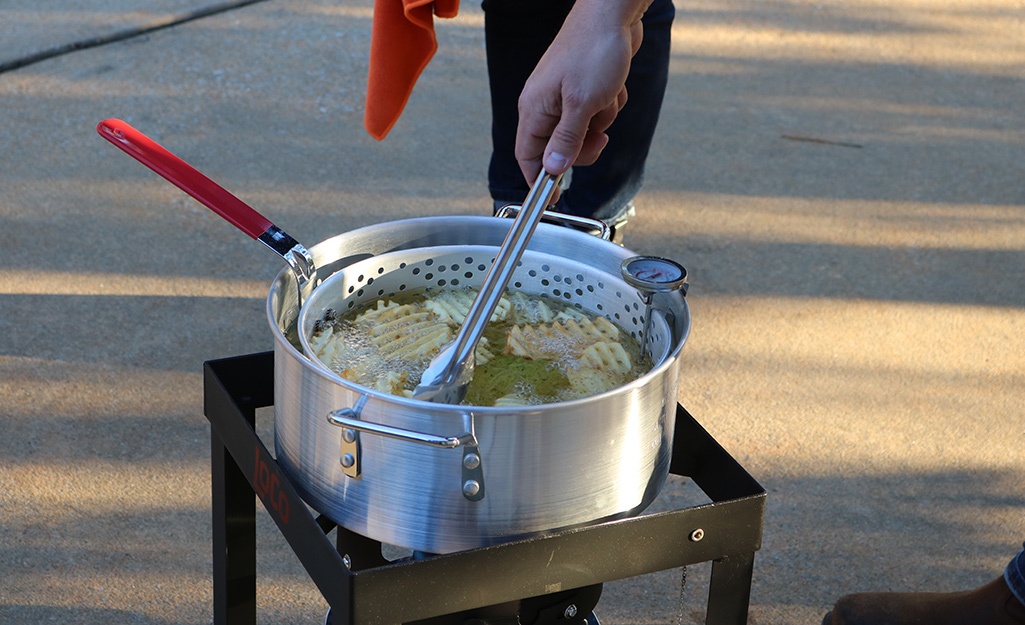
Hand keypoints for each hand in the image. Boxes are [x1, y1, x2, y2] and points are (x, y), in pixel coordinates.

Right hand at [514, 0, 649, 183]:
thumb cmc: (594, 50)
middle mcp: (545, 105)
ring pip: (584, 131)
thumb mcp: (582, 103)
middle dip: (585, 144)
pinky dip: (609, 104)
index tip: (555, 198)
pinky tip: (613, 86)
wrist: (613, 14)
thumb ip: (566, 140)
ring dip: (601, 119)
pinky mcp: (584, 88)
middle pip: (560, 149)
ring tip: (606, 96)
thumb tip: (552, 171)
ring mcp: (565, 96)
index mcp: (535, 109)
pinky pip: (597, 113)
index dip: (539, 180)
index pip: (528, 156)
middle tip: (600, 135)